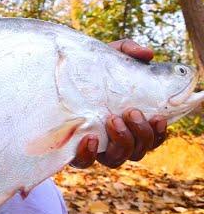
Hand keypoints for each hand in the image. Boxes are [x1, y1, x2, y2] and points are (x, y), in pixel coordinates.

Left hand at [70, 39, 168, 168]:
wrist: (54, 76)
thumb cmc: (88, 70)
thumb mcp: (109, 56)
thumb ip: (128, 51)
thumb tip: (147, 54)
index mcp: (129, 123)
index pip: (152, 138)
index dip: (159, 133)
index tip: (157, 117)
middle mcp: (115, 140)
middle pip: (138, 151)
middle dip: (140, 134)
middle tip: (130, 112)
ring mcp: (95, 147)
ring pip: (117, 160)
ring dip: (121, 142)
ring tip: (112, 119)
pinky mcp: (73, 150)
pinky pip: (84, 162)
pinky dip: (89, 153)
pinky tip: (91, 137)